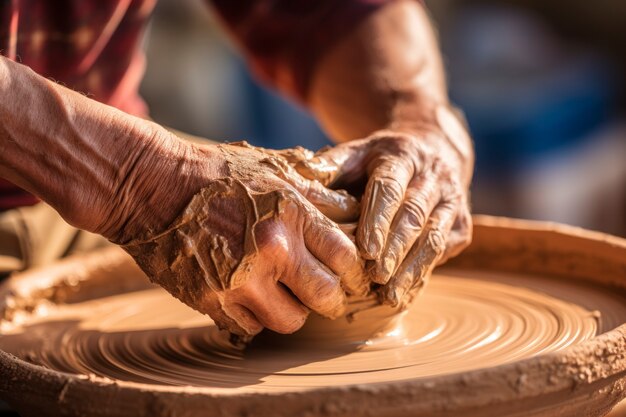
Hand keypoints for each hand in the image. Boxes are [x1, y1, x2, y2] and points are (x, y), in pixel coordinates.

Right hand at [109, 139, 367, 338]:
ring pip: (290, 321)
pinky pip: (250, 327)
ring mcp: (240, 279)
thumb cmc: (217, 172)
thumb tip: (353, 210)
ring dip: (290, 311)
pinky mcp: (212, 300)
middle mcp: (271, 249)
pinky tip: (247, 296)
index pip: (346, 256)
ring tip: (281, 295)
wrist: (154, 185)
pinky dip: (253, 317)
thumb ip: (317, 194)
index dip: (354, 271)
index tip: (350, 277)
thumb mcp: (273, 169)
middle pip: (326, 296)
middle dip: (330, 300)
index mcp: (292, 214)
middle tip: (324, 297)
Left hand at [294, 105, 473, 307]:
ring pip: (435, 237)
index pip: (390, 187)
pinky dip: (425, 274)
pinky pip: (445, 251)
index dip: (378, 218)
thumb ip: (329, 165)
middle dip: (395, 249)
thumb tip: (299, 180)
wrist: (433, 149)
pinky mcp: (462, 223)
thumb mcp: (356, 152)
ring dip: (413, 268)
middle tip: (376, 278)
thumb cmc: (381, 159)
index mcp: (401, 155)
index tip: (365, 249)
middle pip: (414, 215)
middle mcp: (432, 177)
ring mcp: (452, 201)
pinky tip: (405, 294)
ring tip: (391, 296)